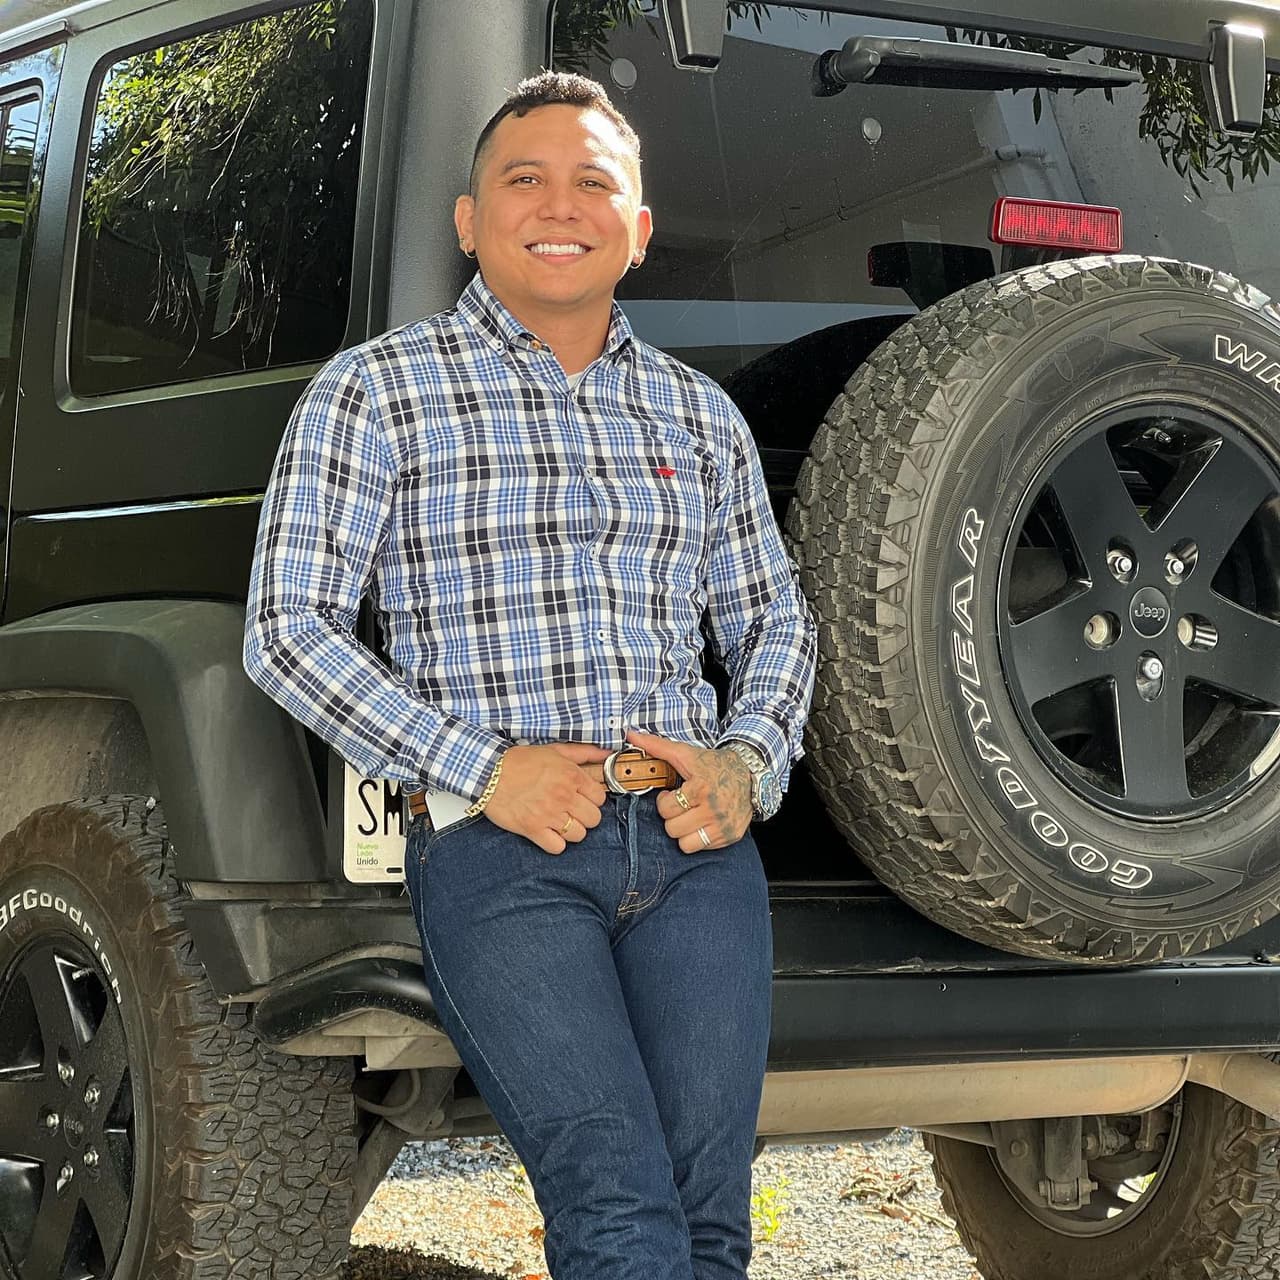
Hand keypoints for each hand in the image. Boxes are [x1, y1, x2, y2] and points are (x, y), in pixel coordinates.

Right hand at [484, 743, 610, 854]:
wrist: (488, 772)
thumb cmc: (520, 760)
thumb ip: (584, 752)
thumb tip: (607, 753)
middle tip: (572, 811)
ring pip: (579, 835)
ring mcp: (549, 814)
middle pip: (594, 819)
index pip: (600, 798)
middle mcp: (564, 796)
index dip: (592, 799)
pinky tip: (548, 832)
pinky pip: (558, 847)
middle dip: (585, 816)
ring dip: (571, 830)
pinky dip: (555, 843)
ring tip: (560, 821)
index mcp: (572, 776)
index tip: (583, 798)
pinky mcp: (533, 829)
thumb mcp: (555, 750)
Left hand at [625, 729, 751, 852]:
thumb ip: (656, 746)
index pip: (666, 809)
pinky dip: (699, 838)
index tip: (672, 794)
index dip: (665, 802)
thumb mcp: (686, 753)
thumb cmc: (714, 764)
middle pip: (672, 829)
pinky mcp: (730, 836)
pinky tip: (703, 823)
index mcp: (700, 788)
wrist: (750, 774)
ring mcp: (723, 826)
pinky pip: (702, 848)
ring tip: (689, 817)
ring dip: (684, 832)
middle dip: (673, 817)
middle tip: (682, 806)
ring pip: (685, 844)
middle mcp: (713, 810)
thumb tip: (630, 735)